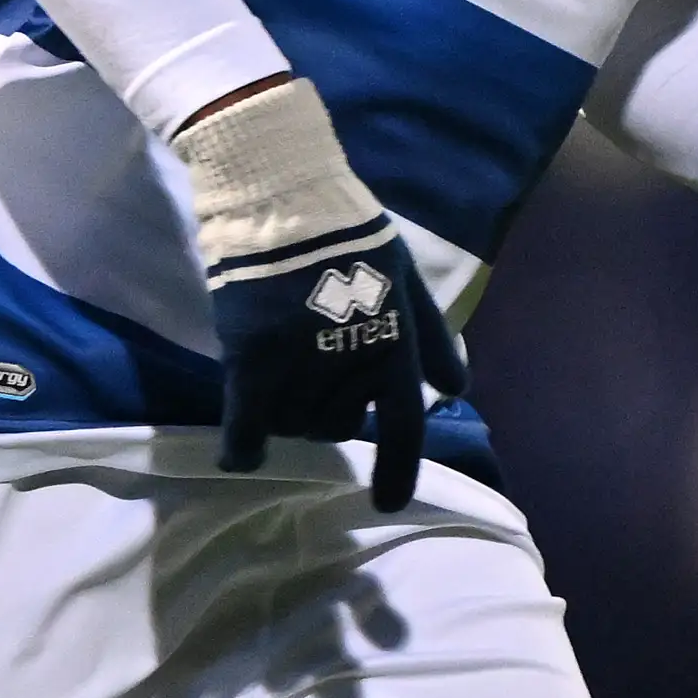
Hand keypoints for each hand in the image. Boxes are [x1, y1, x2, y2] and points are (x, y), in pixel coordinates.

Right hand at [175, 76, 463, 510]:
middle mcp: (350, 364)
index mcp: (394, 343)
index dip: (399, 470)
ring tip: (281, 374)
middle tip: (315, 375)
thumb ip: (431, 335)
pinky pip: (246, 425)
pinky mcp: (251, 360)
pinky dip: (243, 446)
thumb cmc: (350, 231)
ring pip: (294, 422)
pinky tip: (240, 457)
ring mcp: (300, 366)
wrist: (281, 194)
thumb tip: (457, 389)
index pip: (403, 425)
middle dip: (331, 412)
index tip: (387, 503)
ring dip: (289, 412)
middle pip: (338, 424)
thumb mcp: (405, 276)